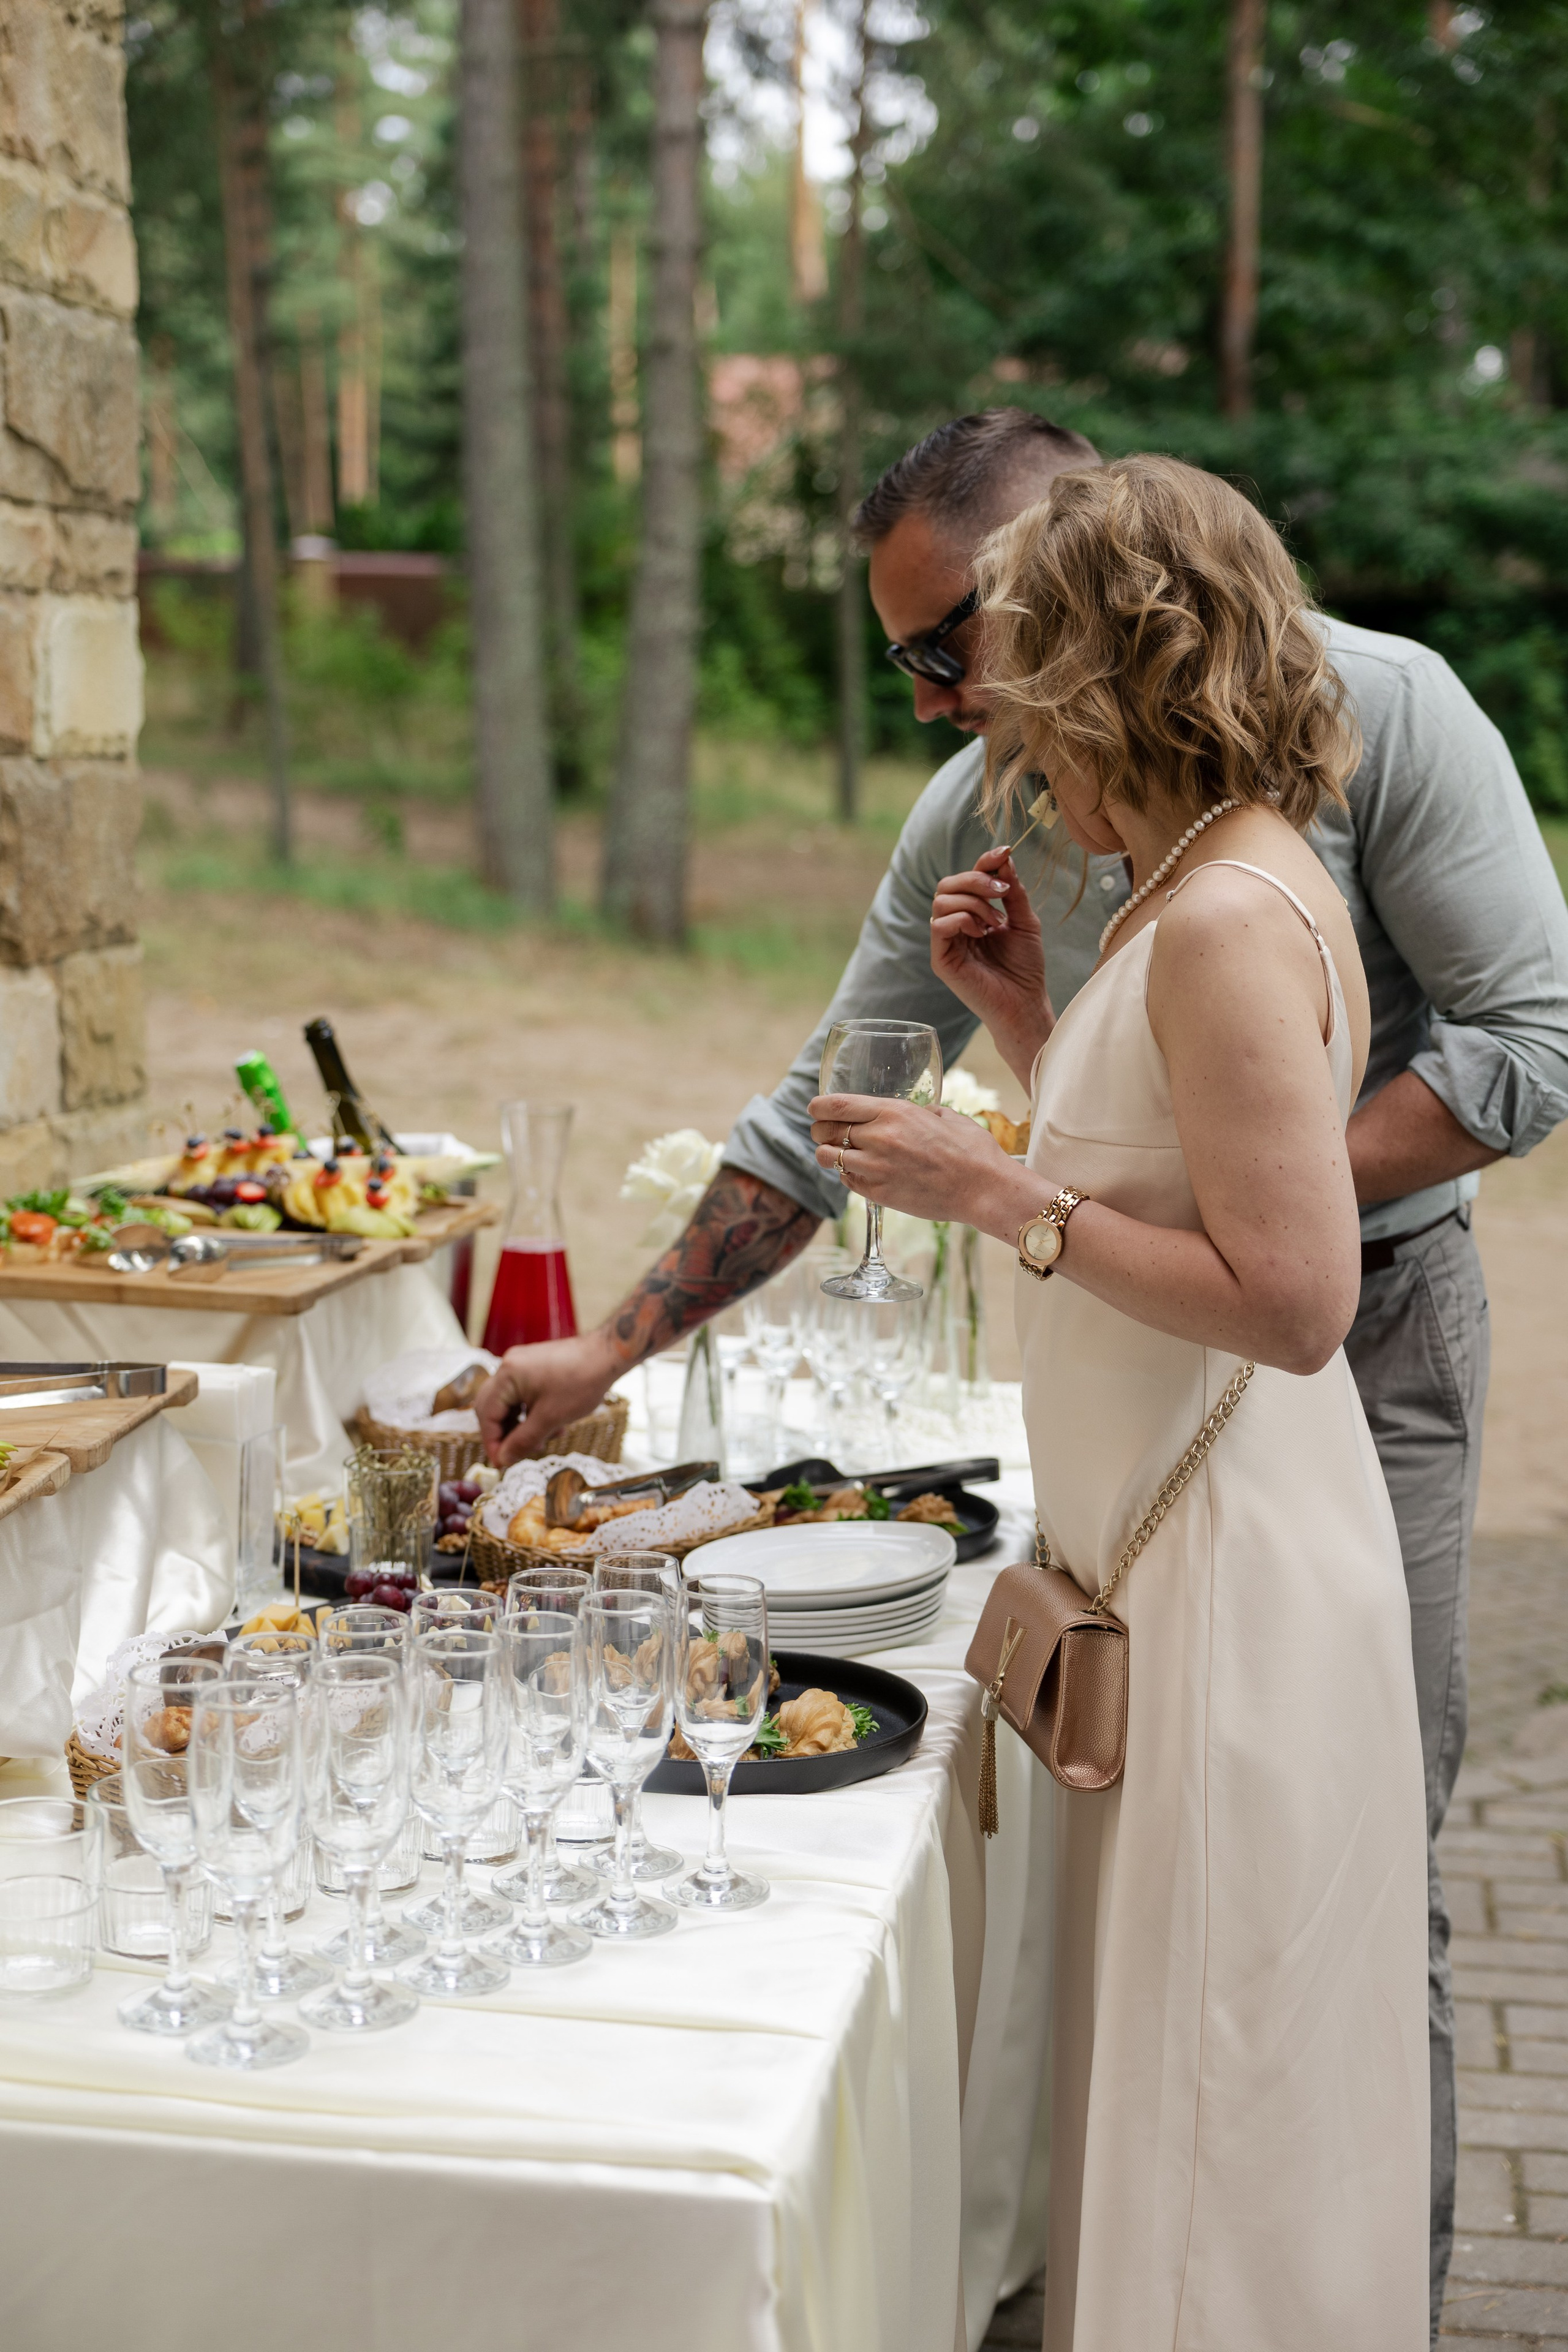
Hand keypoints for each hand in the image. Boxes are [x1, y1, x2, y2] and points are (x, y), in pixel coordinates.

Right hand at [474, 1333, 621, 1466]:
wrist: (608, 1355)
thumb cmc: (582, 1382)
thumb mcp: (550, 1418)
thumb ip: (523, 1441)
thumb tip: (503, 1460)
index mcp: (507, 1375)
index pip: (487, 1414)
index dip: (492, 1442)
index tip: (501, 1463)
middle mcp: (509, 1366)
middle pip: (493, 1407)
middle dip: (505, 1434)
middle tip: (516, 1454)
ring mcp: (521, 1365)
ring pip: (509, 1403)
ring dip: (521, 1425)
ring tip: (542, 1440)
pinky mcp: (534, 1367)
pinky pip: (522, 1395)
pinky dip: (531, 1413)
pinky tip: (551, 1426)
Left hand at [809, 1092, 1018, 1228]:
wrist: (983, 1188)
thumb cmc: (971, 1149)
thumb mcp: (943, 1115)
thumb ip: (918, 1112)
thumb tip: (911, 1112)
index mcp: (893, 1112)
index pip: (837, 1105)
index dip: (817, 1106)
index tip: (813, 1108)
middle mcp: (879, 1137)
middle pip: (827, 1131)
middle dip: (819, 1130)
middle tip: (822, 1133)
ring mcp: (876, 1168)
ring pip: (829, 1158)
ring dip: (828, 1154)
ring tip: (836, 1154)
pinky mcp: (879, 1193)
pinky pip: (848, 1180)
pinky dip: (847, 1174)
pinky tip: (858, 1171)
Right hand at [930, 847, 1051, 1075]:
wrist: (1025, 1004)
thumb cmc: (1025, 968)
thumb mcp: (1025, 921)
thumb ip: (1013, 892)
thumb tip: (1005, 857)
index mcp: (972, 915)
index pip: (967, 878)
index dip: (983, 862)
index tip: (1005, 853)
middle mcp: (955, 926)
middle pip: (948, 884)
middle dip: (976, 880)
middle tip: (1002, 891)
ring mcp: (946, 942)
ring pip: (941, 900)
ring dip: (973, 903)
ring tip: (996, 922)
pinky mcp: (941, 959)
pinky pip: (938, 924)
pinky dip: (962, 919)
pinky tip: (982, 933)